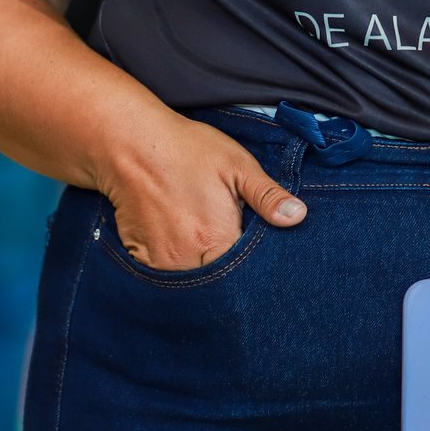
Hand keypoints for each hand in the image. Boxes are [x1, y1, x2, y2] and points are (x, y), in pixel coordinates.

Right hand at [99, 110, 306, 271]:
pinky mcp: (142, 259)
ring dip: (203, 275)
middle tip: (231, 252)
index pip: (247, 274)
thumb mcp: (236, 164)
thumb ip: (267, 196)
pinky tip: (181, 247)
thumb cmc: (187, 150)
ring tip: (205, 248)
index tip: (258, 257)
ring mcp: (163, 264)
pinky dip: (176, 271)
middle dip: (230, 277)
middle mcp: (190, 261)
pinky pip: (164, 279)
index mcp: (218, 240)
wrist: (131, 145)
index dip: (255, 267)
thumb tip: (298, 217)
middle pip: (219, 286)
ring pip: (192, 285)